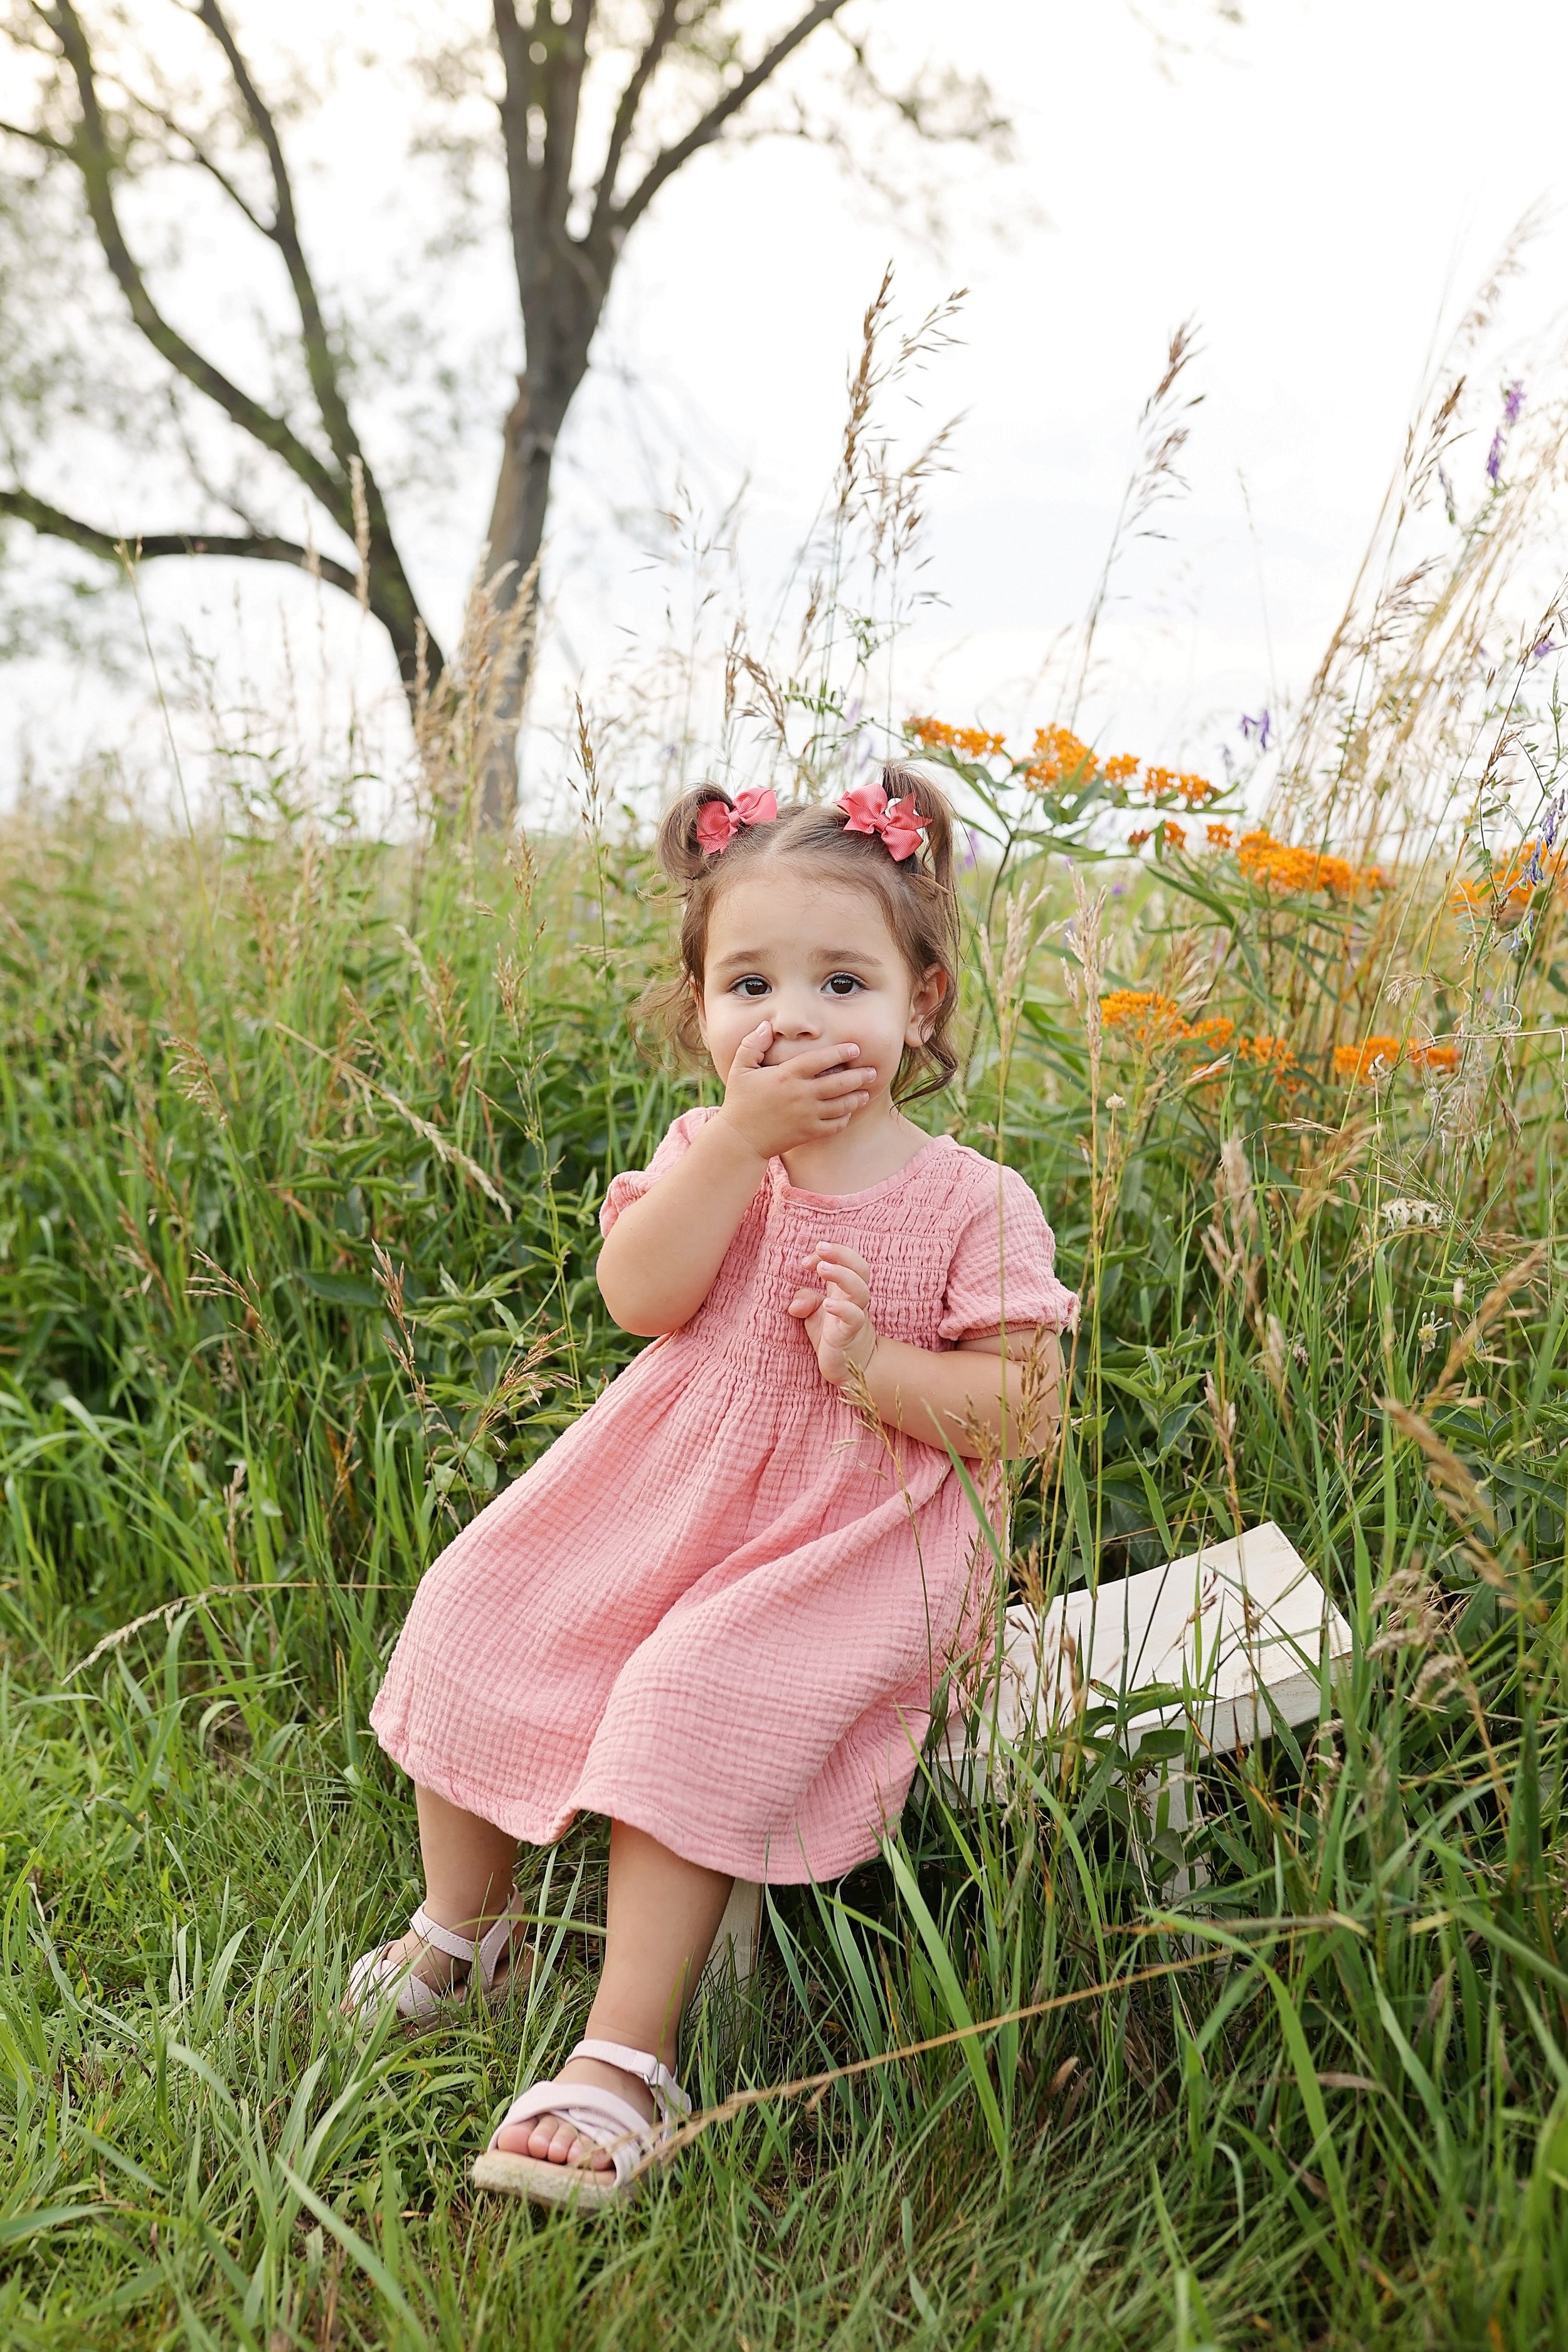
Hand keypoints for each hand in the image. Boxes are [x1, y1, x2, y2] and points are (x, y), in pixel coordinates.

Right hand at [714, 1024, 875, 1164]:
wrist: (740, 1139)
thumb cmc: (740, 1101)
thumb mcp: (740, 1068)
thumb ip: (752, 1044)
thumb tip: (766, 1026)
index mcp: (786, 1075)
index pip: (820, 1060)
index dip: (840, 1052)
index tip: (855, 1049)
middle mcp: (801, 1094)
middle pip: (839, 1083)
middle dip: (859, 1076)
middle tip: (872, 1071)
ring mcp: (807, 1115)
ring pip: (841, 1105)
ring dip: (857, 1097)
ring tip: (866, 1091)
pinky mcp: (809, 1133)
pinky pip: (834, 1125)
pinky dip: (844, 1118)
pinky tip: (847, 1111)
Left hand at [787, 1242, 876, 1386]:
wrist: (850, 1366)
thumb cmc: (830, 1334)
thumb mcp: (812, 1314)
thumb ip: (804, 1300)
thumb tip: (795, 1303)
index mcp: (844, 1288)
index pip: (845, 1260)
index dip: (829, 1254)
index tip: (806, 1262)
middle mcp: (853, 1297)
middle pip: (860, 1267)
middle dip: (842, 1253)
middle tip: (821, 1247)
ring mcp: (855, 1314)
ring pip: (860, 1289)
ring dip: (841, 1275)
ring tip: (822, 1268)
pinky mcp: (851, 1333)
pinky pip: (854, 1317)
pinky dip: (842, 1308)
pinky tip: (827, 1304)